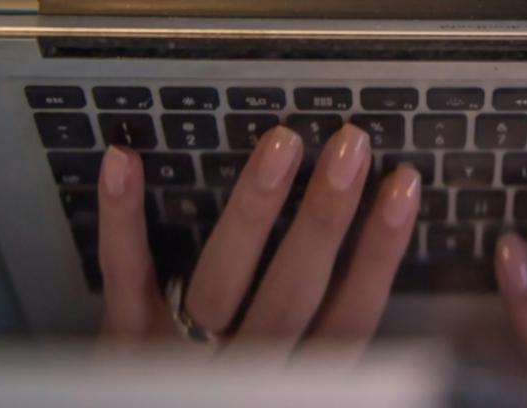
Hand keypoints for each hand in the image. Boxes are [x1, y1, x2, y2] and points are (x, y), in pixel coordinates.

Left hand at [96, 124, 420, 350]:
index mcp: (295, 378)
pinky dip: (123, 216)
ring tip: (281, 144)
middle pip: (292, 292)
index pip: (350, 315)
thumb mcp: (289, 380)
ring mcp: (179, 352)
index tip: (402, 186)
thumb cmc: (235, 387)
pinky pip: (126, 275)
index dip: (379, 251)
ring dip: (254, 207)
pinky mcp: (125, 340)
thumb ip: (318, 339)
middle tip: (349, 146)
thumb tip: (363, 254)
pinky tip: (126, 161)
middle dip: (324, 217)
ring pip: (222, 279)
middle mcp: (245, 368)